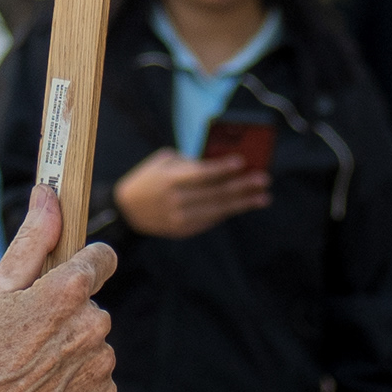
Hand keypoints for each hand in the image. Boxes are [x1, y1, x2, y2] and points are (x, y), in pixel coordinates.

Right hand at [0, 186, 117, 391]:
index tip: (64, 272)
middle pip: (91, 304)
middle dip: (66, 311)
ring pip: (93, 342)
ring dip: (70, 347)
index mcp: (68, 293)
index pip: (102, 258)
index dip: (82, 261)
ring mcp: (100, 369)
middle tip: (25, 331)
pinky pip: (95, 377)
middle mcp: (93, 329)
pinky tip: (41, 387)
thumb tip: (50, 194)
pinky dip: (74, 380)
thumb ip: (32, 239)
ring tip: (29, 364)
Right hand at [111, 150, 270, 239]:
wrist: (127, 210)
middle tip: (263, 179)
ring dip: (243, 202)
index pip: (201, 174)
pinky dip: (229, 211)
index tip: (242, 162)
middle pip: (215, 193)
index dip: (222, 168)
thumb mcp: (163, 162)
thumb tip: (222, 164)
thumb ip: (189, 161)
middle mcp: (176, 200)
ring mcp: (180, 218)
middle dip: (242, 186)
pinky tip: (244, 204)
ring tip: (263, 196)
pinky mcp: (184, 229)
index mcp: (169, 179)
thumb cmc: (150, 177)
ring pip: (218, 209)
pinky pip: (211, 219)